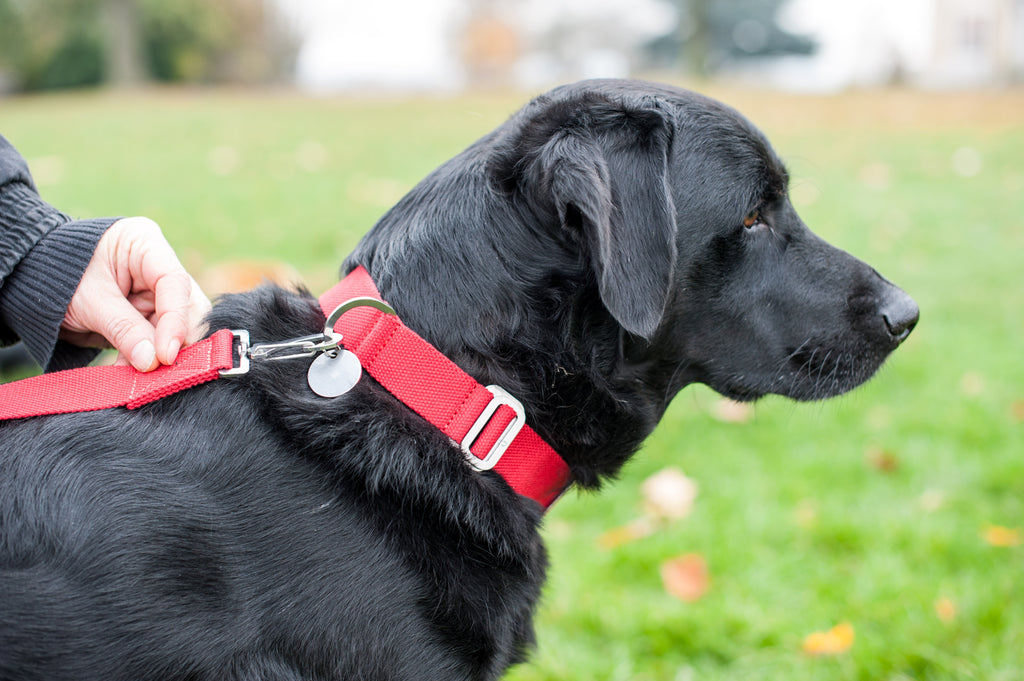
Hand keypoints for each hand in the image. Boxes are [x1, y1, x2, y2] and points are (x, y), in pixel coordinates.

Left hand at [60, 217, 210, 370]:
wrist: (32, 282)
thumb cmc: (57, 277)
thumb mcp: (90, 301)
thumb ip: (124, 329)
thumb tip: (153, 362)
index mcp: (145, 244)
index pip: (175, 283)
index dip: (176, 321)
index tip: (167, 355)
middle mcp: (158, 266)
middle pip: (186, 306)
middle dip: (175, 341)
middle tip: (165, 371)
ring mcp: (155, 292)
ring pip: (176, 328)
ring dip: (159, 356)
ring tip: (139, 378)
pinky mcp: (148, 314)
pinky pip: (157, 340)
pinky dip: (146, 359)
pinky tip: (131, 375)